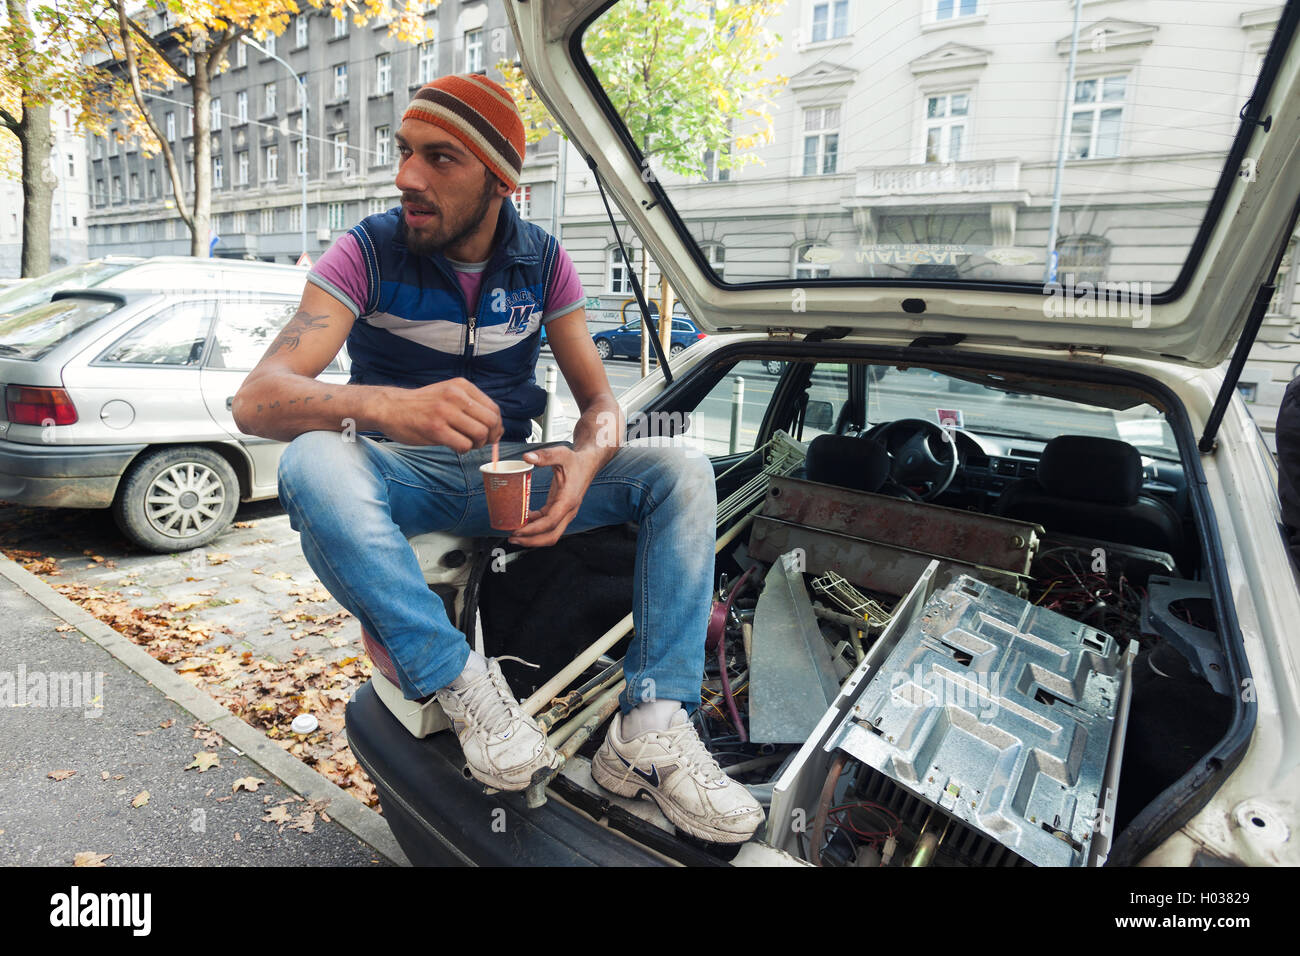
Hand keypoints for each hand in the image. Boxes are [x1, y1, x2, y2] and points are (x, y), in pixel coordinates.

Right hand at [379, 378, 503, 450]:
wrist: (390, 407)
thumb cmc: (422, 405)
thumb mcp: (448, 394)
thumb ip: (470, 406)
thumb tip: (496, 428)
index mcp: (462, 386)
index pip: (493, 408)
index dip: (496, 426)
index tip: (490, 434)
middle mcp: (456, 396)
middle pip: (491, 422)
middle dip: (490, 437)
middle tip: (479, 442)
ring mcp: (445, 412)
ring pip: (480, 434)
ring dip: (477, 444)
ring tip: (466, 444)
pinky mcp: (435, 429)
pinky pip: (464, 445)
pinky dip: (463, 450)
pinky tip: (454, 447)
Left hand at [508, 445, 600, 547]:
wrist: (588, 463)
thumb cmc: (576, 461)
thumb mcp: (562, 454)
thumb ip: (545, 456)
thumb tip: (527, 457)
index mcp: (568, 500)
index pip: (550, 522)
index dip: (533, 530)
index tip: (518, 531)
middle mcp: (568, 510)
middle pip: (551, 535)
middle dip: (531, 541)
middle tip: (513, 538)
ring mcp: (565, 513)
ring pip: (550, 533)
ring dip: (532, 537)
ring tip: (514, 533)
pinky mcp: (560, 511)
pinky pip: (547, 524)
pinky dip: (535, 527)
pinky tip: (522, 521)